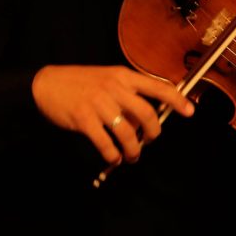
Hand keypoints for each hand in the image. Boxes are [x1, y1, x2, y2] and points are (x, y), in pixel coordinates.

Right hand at [31, 65, 193, 164]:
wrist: (45, 84)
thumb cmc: (77, 83)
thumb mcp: (105, 79)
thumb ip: (125, 94)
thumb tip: (142, 120)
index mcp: (122, 76)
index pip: (157, 87)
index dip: (177, 100)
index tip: (189, 111)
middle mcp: (113, 88)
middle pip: (146, 115)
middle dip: (153, 134)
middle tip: (149, 142)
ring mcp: (98, 104)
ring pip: (127, 133)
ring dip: (133, 150)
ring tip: (131, 156)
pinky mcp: (84, 119)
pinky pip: (105, 143)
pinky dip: (113, 156)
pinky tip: (113, 159)